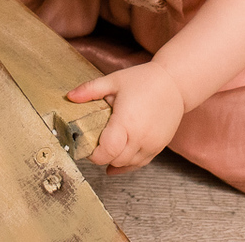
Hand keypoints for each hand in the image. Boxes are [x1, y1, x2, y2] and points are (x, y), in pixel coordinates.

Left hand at [67, 61, 185, 173]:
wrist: (175, 84)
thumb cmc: (143, 80)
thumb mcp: (114, 81)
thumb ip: (90, 90)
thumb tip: (69, 96)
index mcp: (126, 121)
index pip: (107, 151)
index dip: (93, 153)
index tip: (84, 145)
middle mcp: (140, 137)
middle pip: (115, 160)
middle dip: (101, 156)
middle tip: (90, 146)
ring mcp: (151, 144)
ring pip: (127, 164)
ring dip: (114, 160)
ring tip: (104, 150)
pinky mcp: (158, 147)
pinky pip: (140, 163)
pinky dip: (127, 164)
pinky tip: (115, 164)